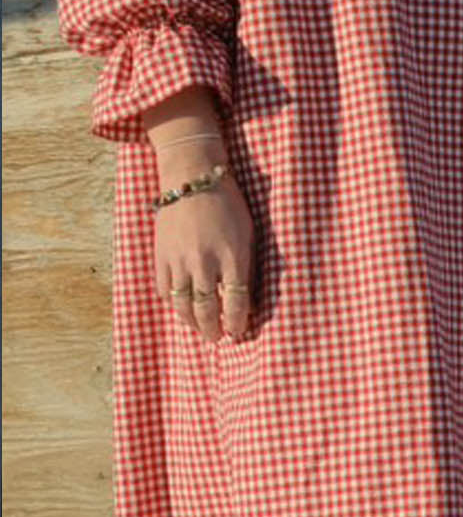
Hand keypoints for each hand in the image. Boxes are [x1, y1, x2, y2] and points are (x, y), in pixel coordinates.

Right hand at [154, 165, 255, 342]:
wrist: (192, 178)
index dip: (237, 322)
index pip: (236, 301)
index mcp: (233, 255)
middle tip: (218, 338)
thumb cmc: (228, 204)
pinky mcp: (161, 256)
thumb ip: (247, 265)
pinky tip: (182, 308)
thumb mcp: (248, 233)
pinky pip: (164, 291)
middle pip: (207, 309)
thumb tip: (247, 298)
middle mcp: (205, 262)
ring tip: (201, 330)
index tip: (239, 332)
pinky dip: (173, 304)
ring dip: (192, 323)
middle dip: (214, 329)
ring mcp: (179, 260)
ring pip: (183, 306)